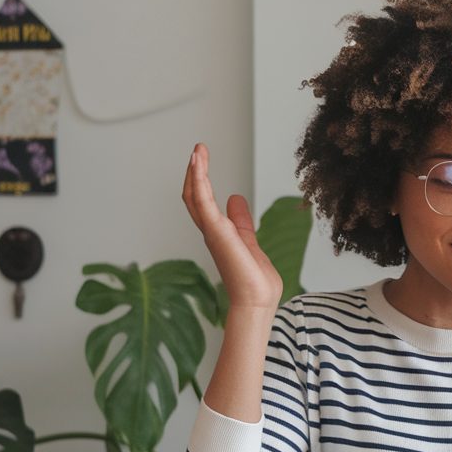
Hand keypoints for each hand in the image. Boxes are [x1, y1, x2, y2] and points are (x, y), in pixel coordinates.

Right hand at [181, 144, 281, 311]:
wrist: (257, 302)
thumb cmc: (255, 281)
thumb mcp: (249, 240)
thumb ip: (242, 221)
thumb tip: (236, 199)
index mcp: (218, 234)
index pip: (202, 202)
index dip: (199, 180)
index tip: (202, 159)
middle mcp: (211, 232)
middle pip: (193, 197)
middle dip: (194, 172)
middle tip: (198, 149)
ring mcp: (212, 231)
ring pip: (194, 196)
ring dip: (195, 171)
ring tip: (197, 150)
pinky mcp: (217, 231)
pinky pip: (203, 200)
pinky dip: (199, 179)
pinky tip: (198, 161)